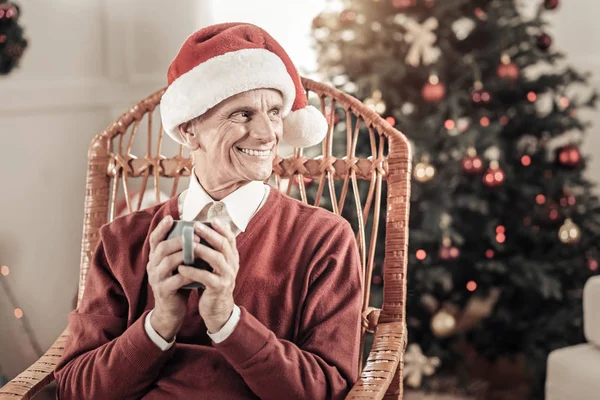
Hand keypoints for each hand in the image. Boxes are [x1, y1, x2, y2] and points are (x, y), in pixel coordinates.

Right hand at [146, 216, 198, 340]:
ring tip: (198, 249)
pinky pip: (175, 280)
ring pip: (167, 263)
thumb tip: (195, 231)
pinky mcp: (164, 291)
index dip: (161, 228)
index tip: (170, 218)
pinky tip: (197, 270)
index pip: (154, 239)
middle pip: (161, 249)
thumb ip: (181, 251)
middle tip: (194, 236)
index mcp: (155, 258)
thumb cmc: (177, 282)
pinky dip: (187, 274)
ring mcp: (156, 279)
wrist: (171, 310)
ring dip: (183, 255)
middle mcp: (152, 266)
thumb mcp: (177, 265)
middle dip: (178, 240)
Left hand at [178, 219, 238, 333]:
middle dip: (209, 234)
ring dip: (202, 250)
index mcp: (232, 257)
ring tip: (189, 245)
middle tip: (195, 226)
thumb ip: (213, 250)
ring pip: (217, 259)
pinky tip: (181, 267)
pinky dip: (193, 271)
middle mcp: (232, 265)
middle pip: (223, 245)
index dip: (222, 228)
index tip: (211, 219)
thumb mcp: (216, 265)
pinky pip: (206, 277)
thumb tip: (206, 230)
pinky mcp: (218, 288)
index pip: (230, 238)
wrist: (217, 308)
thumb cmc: (213, 282)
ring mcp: (227, 276)